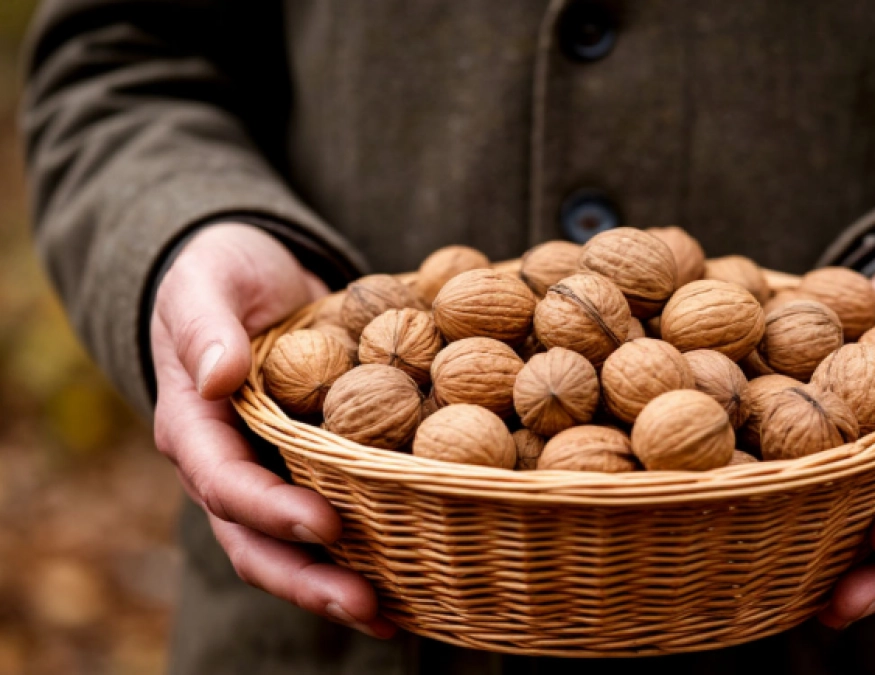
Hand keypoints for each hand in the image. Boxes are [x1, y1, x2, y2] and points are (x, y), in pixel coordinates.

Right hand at [150, 223, 394, 638]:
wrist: (254, 274)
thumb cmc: (222, 272)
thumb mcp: (205, 282)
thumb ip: (204, 327)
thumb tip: (217, 377)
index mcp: (193, 426)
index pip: (224, 483)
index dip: (269, 510)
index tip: (324, 523)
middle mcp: (227, 466)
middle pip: (255, 542)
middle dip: (307, 579)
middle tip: (364, 604)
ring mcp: (268, 476)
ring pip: (292, 550)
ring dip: (336, 588)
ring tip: (391, 618)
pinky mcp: (309, 472)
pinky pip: (333, 520)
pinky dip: (365, 556)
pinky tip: (412, 584)